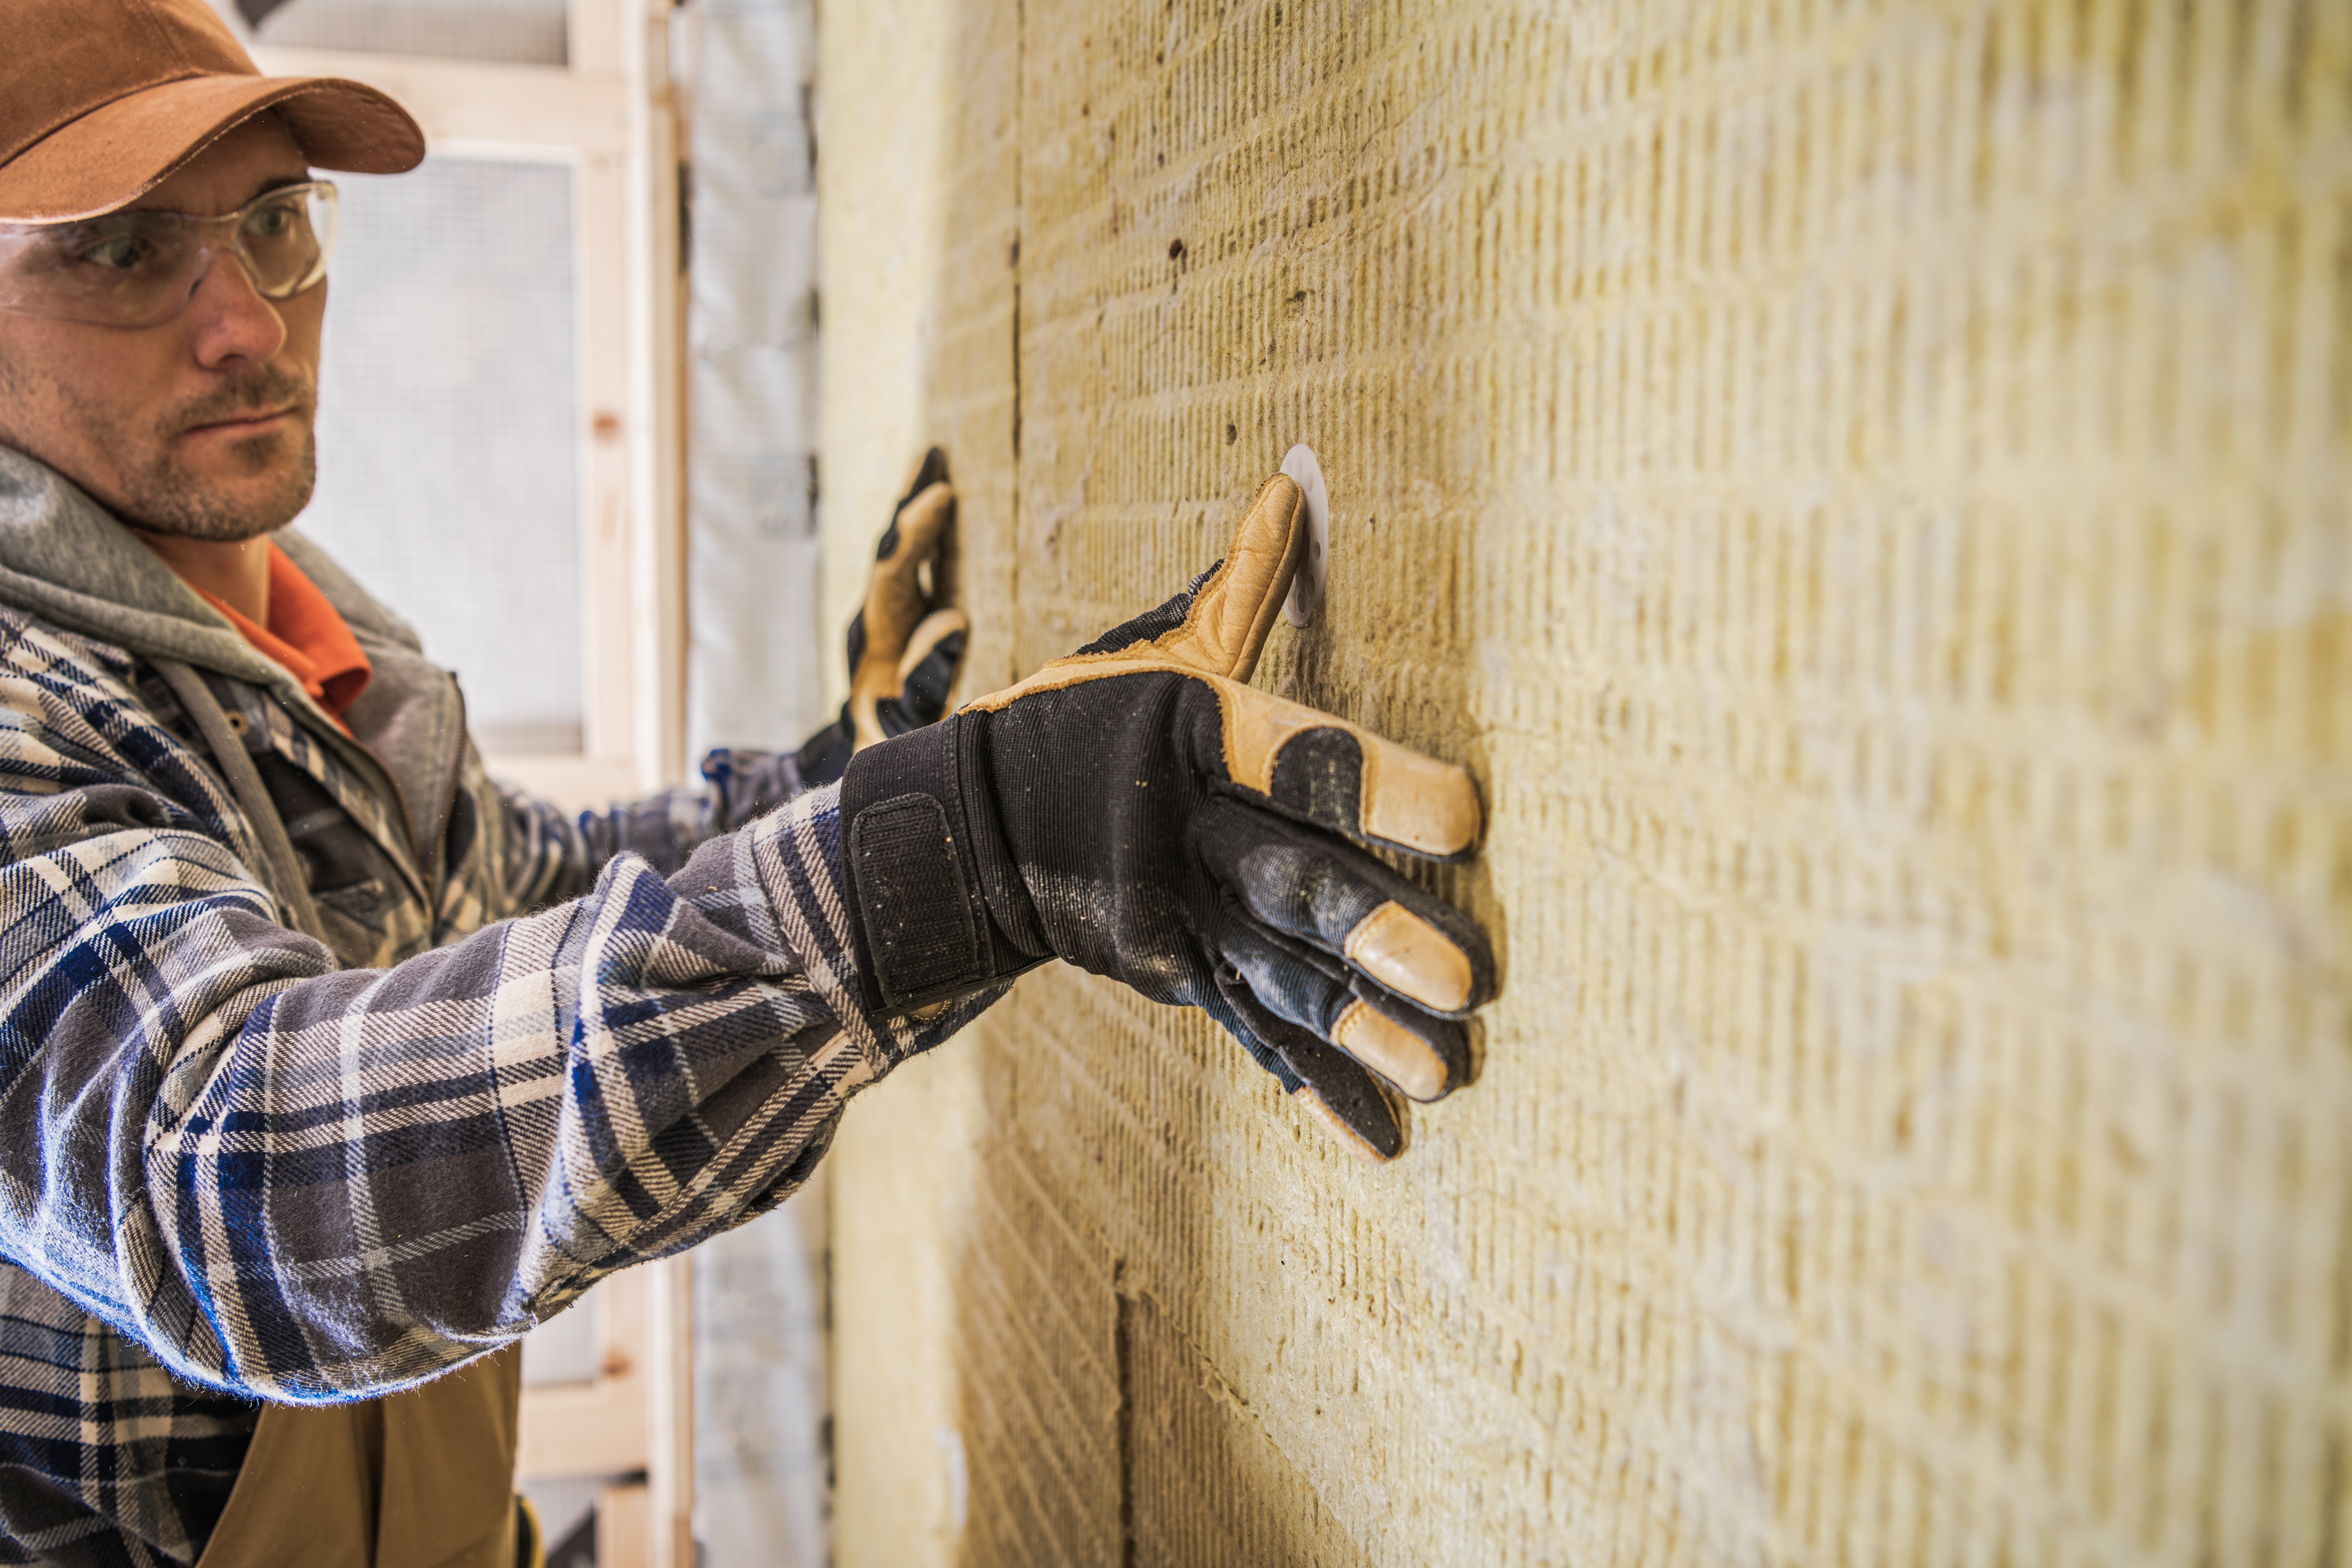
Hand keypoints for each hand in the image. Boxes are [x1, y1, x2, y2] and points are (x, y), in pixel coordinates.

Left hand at [795, 448, 968, 784]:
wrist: (867, 760)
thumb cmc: (891, 747)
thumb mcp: (909, 722)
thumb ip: (927, 678)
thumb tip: (952, 618)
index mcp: (874, 639)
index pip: (893, 572)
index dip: (916, 533)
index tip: (942, 496)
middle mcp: (875, 618)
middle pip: (891, 548)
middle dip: (912, 502)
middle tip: (933, 453)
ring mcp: (888, 617)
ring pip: (902, 552)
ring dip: (919, 509)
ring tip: (937, 461)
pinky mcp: (905, 622)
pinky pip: (918, 568)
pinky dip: (933, 535)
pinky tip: (950, 508)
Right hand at [838, 473, 1495, 1161]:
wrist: (966, 831)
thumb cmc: (1081, 721)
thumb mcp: (1151, 655)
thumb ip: (1234, 588)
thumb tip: (1291, 486)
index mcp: (1190, 741)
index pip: (1295, 756)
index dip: (1376, 784)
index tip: (1468, 816)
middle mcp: (1183, 836)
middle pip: (1287, 883)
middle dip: (1375, 932)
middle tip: (1466, 979)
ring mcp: (1173, 920)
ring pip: (1279, 975)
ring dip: (1363, 1027)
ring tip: (1450, 1074)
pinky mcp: (1171, 978)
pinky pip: (1250, 1034)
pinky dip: (1315, 1087)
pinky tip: (1383, 1141)